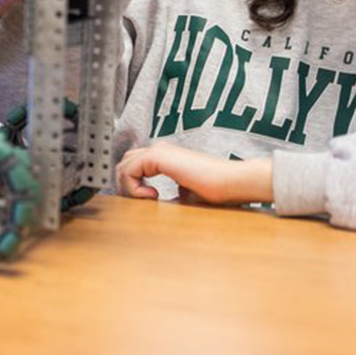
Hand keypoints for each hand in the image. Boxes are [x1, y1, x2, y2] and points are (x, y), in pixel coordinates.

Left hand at [117, 140, 272, 203]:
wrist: (232, 183)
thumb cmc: (218, 191)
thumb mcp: (186, 195)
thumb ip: (169, 196)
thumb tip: (156, 205)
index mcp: (167, 156)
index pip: (135, 165)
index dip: (133, 185)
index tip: (150, 202)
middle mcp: (160, 150)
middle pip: (125, 162)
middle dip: (126, 185)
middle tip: (144, 203)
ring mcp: (159, 150)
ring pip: (123, 166)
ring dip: (129, 187)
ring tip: (149, 200)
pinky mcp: (158, 156)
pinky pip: (129, 171)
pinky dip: (133, 188)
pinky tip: (153, 197)